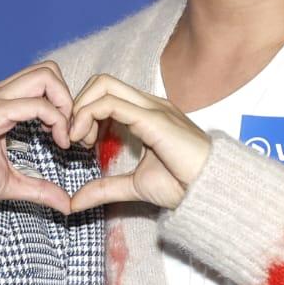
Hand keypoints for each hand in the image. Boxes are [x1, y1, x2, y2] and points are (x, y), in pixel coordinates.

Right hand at [0, 62, 73, 214]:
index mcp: (2, 103)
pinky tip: (57, 143)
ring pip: (45, 77)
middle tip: (71, 131)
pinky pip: (35, 104)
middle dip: (69, 98)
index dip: (64, 105)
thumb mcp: (9, 183)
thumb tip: (65, 204)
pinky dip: (56, 120)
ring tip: (65, 136)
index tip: (68, 138)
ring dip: (65, 104)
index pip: (43, 82)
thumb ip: (39, 189)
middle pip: (49, 70)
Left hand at [66, 75, 211, 211]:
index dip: (84, 112)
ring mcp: (151, 108)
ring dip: (80, 109)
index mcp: (145, 114)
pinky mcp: (153, 118)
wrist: (209, 190)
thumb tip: (74, 203)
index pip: (105, 93)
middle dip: (78, 105)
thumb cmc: (182, 185)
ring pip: (103, 85)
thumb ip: (103, 190)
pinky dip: (88, 117)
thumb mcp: (133, 187)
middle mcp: (148, 104)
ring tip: (79, 141)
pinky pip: (111, 104)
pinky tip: (86, 142)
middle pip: (101, 81)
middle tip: (75, 139)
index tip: (79, 144)